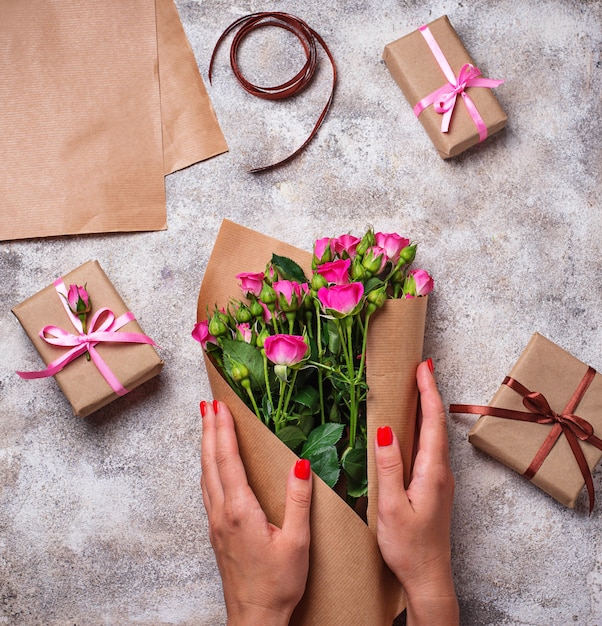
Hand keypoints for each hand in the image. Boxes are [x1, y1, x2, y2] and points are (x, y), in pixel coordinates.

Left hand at [200, 399, 312, 625]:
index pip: (229, 460)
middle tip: (208, 405)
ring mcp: (216, 522)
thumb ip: (298, 500)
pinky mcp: (216, 531)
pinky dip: (208, 466)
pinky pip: (207, 488)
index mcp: (241, 510)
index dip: (223, 430)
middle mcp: (222, 512)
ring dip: (206, 446)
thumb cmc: (278, 583)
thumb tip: (300, 464)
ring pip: (206, 474)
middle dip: (209, 430)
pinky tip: (211, 464)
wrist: (254, 618)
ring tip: (207, 425)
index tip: (220, 406)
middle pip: (211, 462)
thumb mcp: (297, 542)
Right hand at [375, 360, 458, 625]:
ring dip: (427, 409)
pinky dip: (424, 428)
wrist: (429, 578)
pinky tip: (414, 428)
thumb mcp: (391, 506)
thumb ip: (388, 466)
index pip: (432, 422)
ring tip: (417, 389)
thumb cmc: (408, 547)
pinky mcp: (435, 487)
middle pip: (437, 424)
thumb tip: (385, 430)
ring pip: (435, 435)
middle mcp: (441, 471)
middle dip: (429, 393)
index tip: (423, 367)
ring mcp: (440, 480)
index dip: (428, 392)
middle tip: (419, 369)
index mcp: (432, 472)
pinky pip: (431, 448)